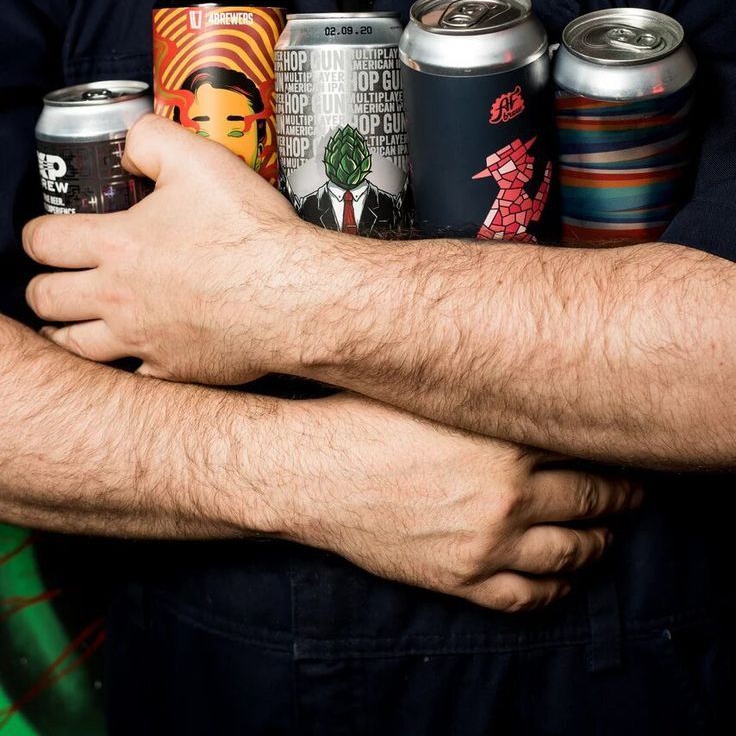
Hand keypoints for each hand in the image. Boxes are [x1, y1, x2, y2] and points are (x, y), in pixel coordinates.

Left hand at [24, 114, 333, 383]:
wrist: (293, 295)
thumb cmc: (249, 233)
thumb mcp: (199, 160)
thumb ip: (151, 140)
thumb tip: (128, 146)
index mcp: (117, 244)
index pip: (44, 242)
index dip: (36, 235)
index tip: (43, 236)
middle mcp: (118, 296)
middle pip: (46, 298)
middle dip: (43, 286)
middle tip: (55, 279)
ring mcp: (141, 338)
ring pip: (73, 346)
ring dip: (64, 332)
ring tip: (70, 324)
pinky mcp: (171, 369)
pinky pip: (126, 380)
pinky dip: (120, 368)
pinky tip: (127, 357)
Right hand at [286, 395, 640, 611]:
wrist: (316, 471)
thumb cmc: (368, 417)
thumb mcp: (436, 391)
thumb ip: (489, 387)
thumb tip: (530, 368)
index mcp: (504, 441)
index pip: (587, 449)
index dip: (616, 451)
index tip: (627, 446)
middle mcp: (507, 495)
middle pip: (592, 500)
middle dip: (622, 497)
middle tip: (636, 491)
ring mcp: (486, 543)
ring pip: (571, 553)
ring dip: (599, 544)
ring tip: (608, 535)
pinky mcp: (460, 579)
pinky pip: (528, 597)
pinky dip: (557, 590)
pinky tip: (565, 578)